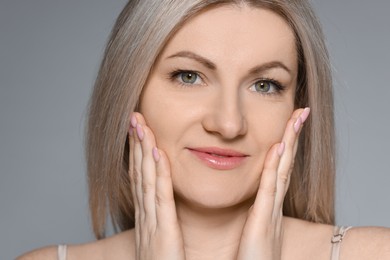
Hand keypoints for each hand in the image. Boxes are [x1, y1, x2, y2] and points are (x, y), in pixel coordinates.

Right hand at [129, 113, 185, 259]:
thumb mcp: (163, 240)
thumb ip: (164, 221)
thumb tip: (165, 207)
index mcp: (149, 216)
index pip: (142, 177)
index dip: (139, 152)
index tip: (139, 130)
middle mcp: (147, 215)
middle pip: (139, 172)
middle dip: (136, 143)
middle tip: (134, 117)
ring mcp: (152, 222)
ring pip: (146, 179)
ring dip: (143, 150)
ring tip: (141, 125)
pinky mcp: (163, 232)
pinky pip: (160, 198)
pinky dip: (158, 174)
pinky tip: (157, 154)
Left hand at [236, 108, 309, 259]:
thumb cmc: (253, 259)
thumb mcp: (256, 229)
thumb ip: (257, 212)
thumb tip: (257, 197)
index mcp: (270, 205)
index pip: (280, 169)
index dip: (287, 145)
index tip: (291, 123)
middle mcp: (274, 205)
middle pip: (286, 164)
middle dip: (293, 137)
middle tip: (301, 112)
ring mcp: (271, 212)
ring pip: (281, 171)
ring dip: (289, 144)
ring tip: (295, 119)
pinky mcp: (262, 222)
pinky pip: (268, 189)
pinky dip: (274, 168)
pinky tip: (277, 149)